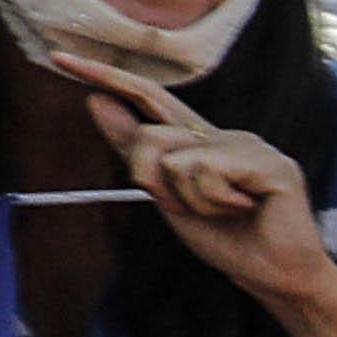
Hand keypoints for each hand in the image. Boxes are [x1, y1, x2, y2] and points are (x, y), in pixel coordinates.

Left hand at [61, 58, 336, 313]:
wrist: (277, 278)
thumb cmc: (230, 241)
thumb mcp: (169, 198)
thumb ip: (135, 153)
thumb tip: (96, 101)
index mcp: (202, 142)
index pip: (149, 99)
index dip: (107, 77)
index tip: (59, 58)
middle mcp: (224, 135)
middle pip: (151, 137)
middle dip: (153, 181)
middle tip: (194, 210)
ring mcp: (250, 145)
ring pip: (175, 158)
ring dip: (188, 199)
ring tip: (227, 212)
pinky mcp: (269, 163)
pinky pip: (205, 170)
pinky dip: (213, 200)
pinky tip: (244, 209)